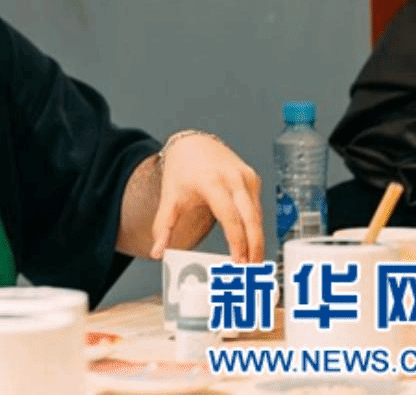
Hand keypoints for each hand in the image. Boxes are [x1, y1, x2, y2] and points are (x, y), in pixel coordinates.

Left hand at [150, 134, 263, 261]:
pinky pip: (258, 208)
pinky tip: (252, 244)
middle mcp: (232, 178)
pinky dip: (256, 227)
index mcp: (210, 181)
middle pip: (251, 218)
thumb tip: (157, 253)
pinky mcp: (253, 179)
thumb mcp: (169, 198)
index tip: (239, 261)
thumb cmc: (182, 172)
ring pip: (257, 215)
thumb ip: (162, 226)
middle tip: (252, 270)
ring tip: (253, 263)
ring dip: (257, 239)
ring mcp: (246, 177)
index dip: (237, 240)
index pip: (230, 216)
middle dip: (254, 246)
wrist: (193, 145)